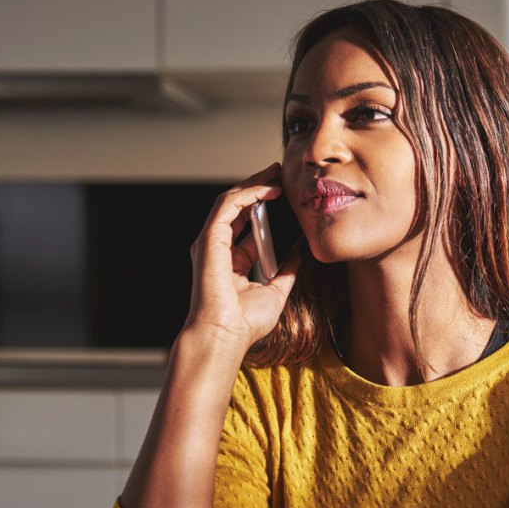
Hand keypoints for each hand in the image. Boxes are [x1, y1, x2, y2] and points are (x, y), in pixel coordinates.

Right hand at [184, 163, 301, 350]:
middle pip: (239, 208)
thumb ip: (286, 272)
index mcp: (232, 261)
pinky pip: (228, 206)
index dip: (265, 207)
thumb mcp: (276, 291)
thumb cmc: (245, 322)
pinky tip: (267, 187)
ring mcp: (211, 243)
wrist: (225, 334)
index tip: (286, 196)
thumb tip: (299, 255)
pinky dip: (247, 194)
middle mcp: (219, 248)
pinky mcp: (209, 239)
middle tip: (281, 174)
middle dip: (259, 188)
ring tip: (275, 173)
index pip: (248, 225)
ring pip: (232, 201)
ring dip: (254, 184)